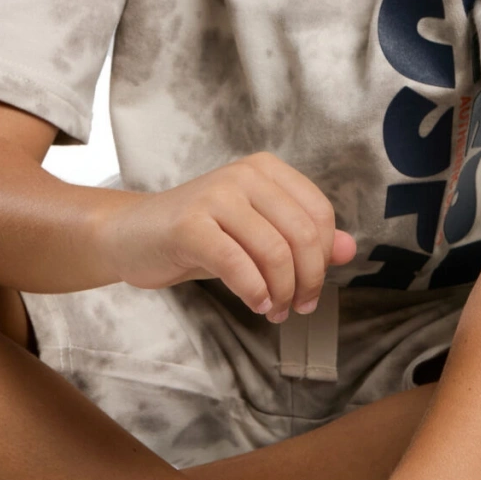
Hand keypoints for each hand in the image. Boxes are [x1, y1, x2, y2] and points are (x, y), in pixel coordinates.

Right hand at [96, 152, 356, 319]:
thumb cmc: (199, 236)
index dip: (323, 257)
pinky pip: (237, 263)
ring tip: (274, 310)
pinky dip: (254, 291)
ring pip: (274, 251)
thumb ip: (303, 239)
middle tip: (297, 307)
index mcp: (266, 170)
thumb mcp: (255, 234)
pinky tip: (255, 304)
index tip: (312, 289)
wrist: (132, 234)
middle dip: (307, 280)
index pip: (319, 213)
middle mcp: (244, 174)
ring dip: (281, 291)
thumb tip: (348, 249)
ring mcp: (215, 195)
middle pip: (302, 233)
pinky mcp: (189, 224)